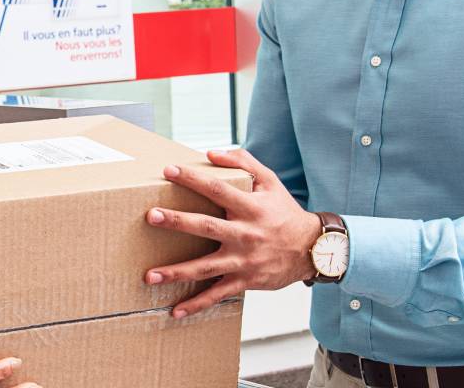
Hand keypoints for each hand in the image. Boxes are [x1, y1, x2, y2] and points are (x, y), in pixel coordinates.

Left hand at [143, 148, 322, 317]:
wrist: (313, 249)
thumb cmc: (285, 212)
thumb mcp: (270, 182)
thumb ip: (243, 163)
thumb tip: (211, 153)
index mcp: (250, 207)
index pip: (218, 190)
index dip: (193, 179)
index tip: (168, 171)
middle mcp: (245, 234)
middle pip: (207, 227)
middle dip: (178, 222)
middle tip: (152, 217)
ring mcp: (244, 260)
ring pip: (206, 267)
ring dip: (177, 272)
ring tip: (150, 276)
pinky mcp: (245, 281)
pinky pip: (217, 295)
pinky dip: (196, 304)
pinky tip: (174, 310)